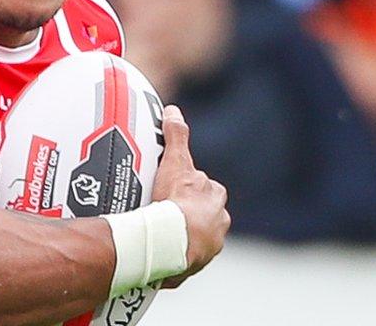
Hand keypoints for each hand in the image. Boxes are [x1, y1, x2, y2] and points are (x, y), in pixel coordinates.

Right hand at [151, 105, 229, 287]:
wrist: (172, 241)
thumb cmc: (176, 200)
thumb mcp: (175, 162)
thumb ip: (176, 135)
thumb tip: (173, 110)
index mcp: (216, 198)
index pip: (205, 188)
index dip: (190, 187)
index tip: (174, 190)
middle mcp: (218, 223)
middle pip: (203, 214)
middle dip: (187, 212)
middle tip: (162, 210)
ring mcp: (209, 246)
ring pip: (196, 237)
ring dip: (181, 235)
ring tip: (158, 233)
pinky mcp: (195, 264)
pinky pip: (184, 257)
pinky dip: (174, 254)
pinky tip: (157, 251)